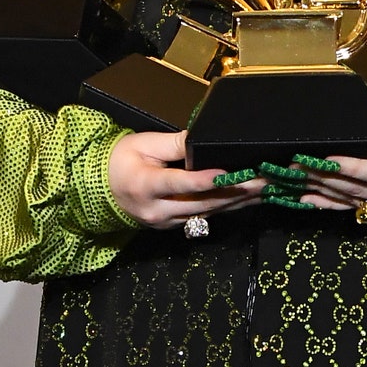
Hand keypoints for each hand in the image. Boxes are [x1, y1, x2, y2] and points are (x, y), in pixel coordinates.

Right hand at [105, 127, 264, 229]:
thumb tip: (203, 139)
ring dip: (238, 202)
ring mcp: (166, 222)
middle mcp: (157, 210)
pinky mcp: (174, 226)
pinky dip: (226, 207)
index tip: (230, 175)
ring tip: (264, 190)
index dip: (205, 180)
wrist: (101, 189)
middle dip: (236, 192)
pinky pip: (204, 217)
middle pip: (202, 203)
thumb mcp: (143, 144)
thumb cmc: (120, 161)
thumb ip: (174, 143)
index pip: (180, 184)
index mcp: (145, 185)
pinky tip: (246, 200)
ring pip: (207, 213)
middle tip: (264, 181)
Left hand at [295, 102, 366, 216]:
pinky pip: (359, 208)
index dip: (348, 167)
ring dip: (324, 193)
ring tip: (296, 184)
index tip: (323, 159)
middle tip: (296, 166)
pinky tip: (312, 202)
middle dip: (325, 178)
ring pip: (355, 202)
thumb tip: (364, 103)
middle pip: (358, 190)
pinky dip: (334, 205)